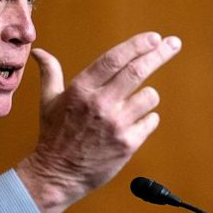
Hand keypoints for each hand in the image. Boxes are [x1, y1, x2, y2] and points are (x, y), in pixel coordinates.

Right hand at [15, 31, 180, 212]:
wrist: (57, 175)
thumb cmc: (54, 136)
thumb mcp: (48, 101)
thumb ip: (50, 73)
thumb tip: (39, 52)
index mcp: (81, 89)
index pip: (114, 58)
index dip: (137, 45)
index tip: (154, 37)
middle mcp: (100, 104)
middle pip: (137, 71)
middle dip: (159, 54)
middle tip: (173, 43)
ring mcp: (115, 124)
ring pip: (149, 96)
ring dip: (148, 96)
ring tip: (134, 105)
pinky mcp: (127, 144)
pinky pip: (151, 121)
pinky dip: (147, 119)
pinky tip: (134, 124)